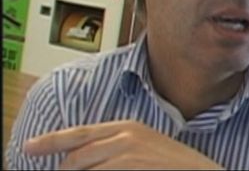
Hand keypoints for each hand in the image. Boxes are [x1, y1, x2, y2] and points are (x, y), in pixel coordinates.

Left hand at [23, 120, 222, 169]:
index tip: (29, 148)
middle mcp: (125, 137)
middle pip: (76, 157)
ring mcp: (128, 155)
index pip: (80, 133)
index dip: (51, 140)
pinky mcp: (131, 169)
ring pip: (84, 170)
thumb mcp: (144, 147)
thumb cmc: (173, 166)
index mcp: (127, 127)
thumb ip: (116, 147)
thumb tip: (82, 158)